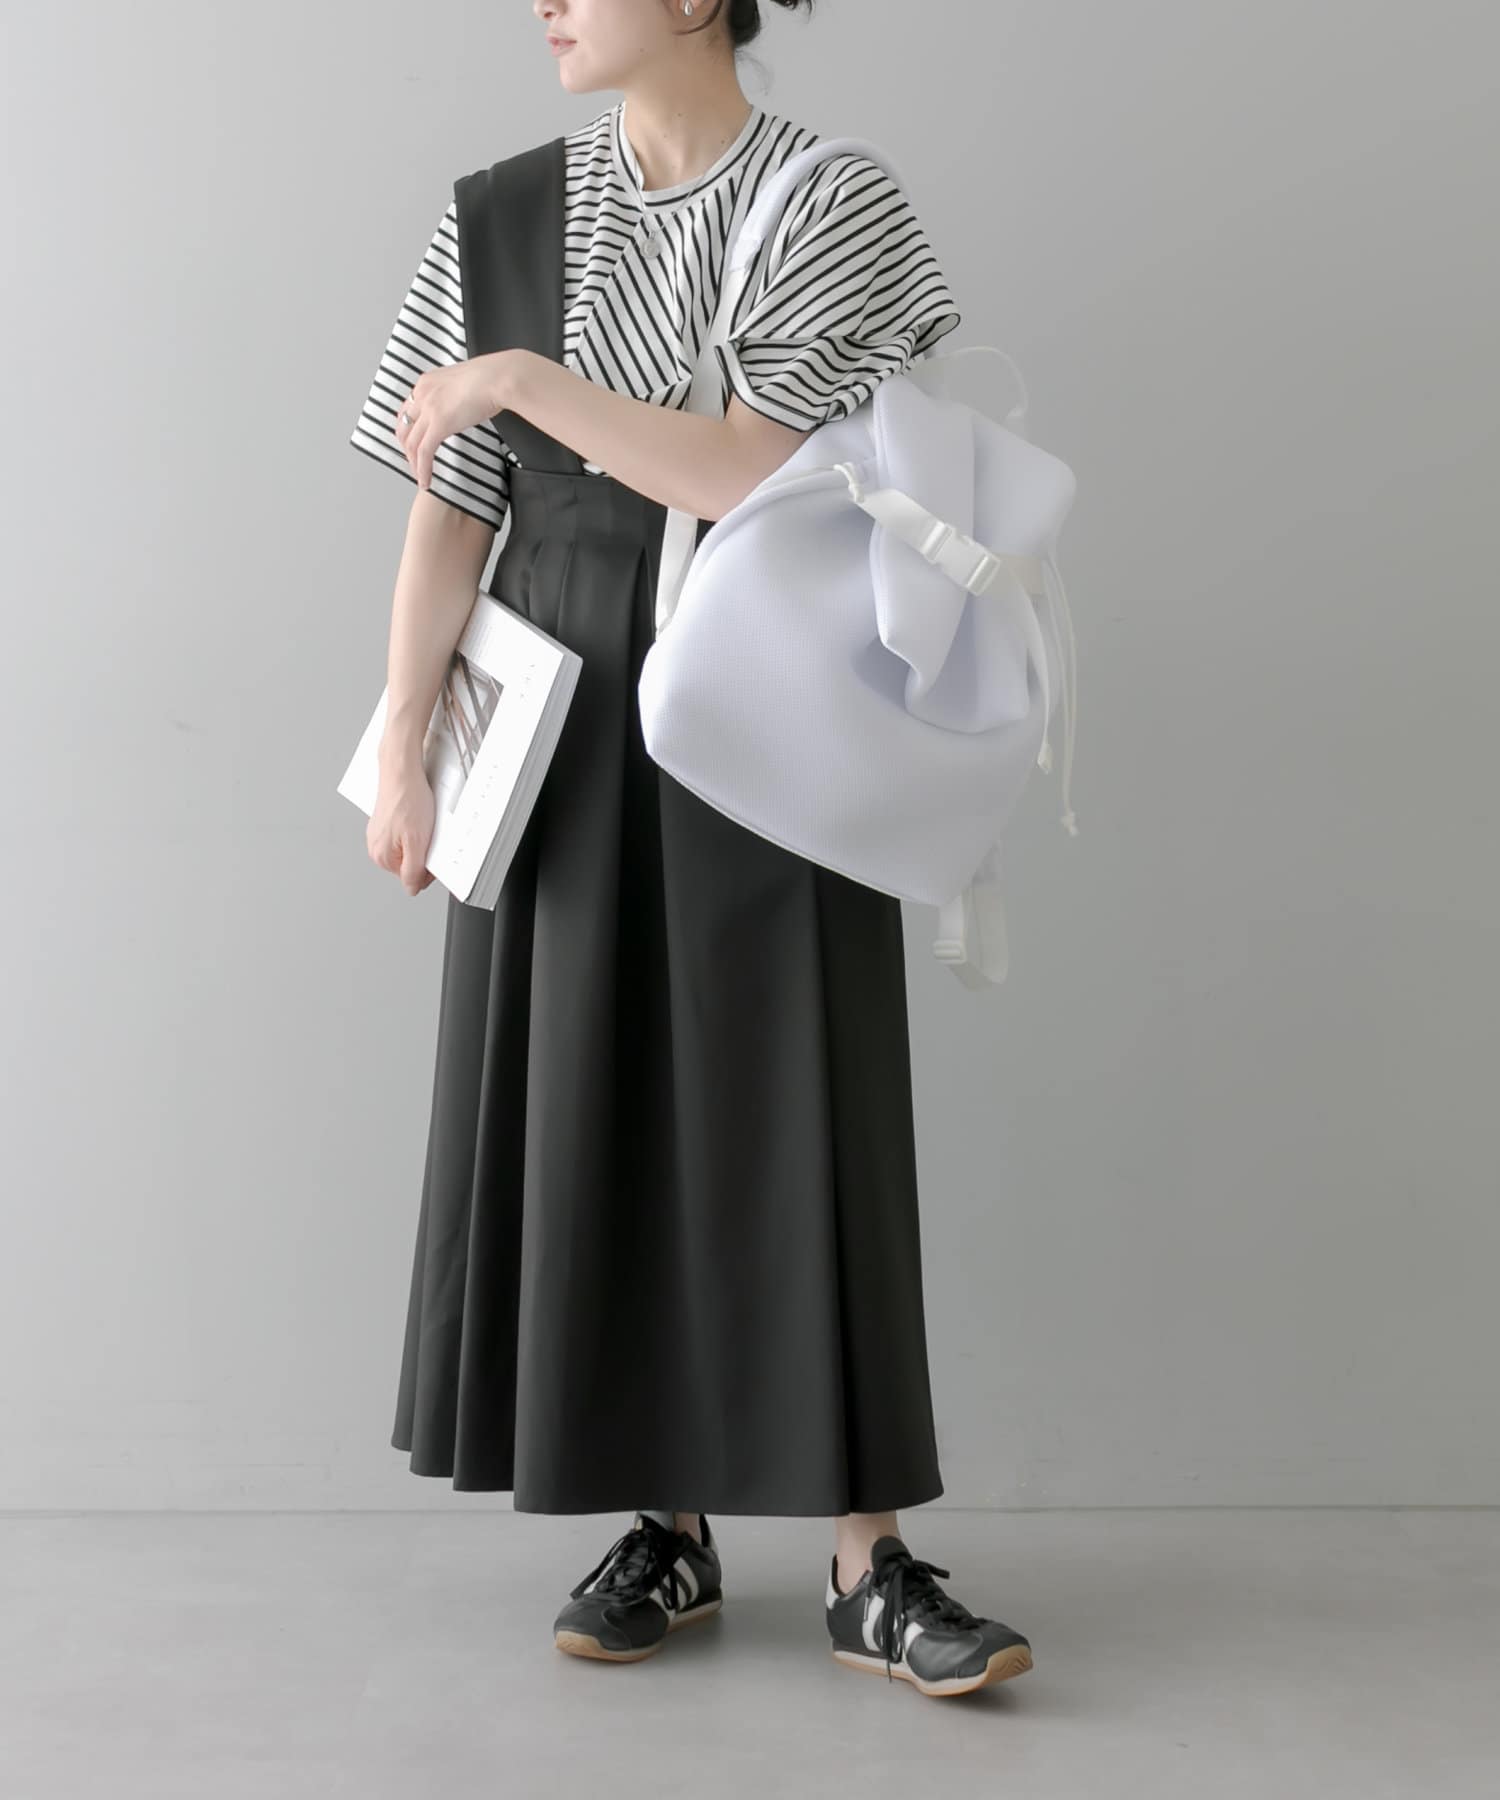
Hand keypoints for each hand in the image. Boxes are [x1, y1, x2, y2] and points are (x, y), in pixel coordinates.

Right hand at [367, 749, 437, 895]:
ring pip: (408, 849)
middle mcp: (376, 847)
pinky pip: (405, 835)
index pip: (410, 879)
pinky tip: (418, 818)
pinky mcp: (385, 823)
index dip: (427, 869)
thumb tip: (411, 889)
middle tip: (429, 836)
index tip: (433, 854)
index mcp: (381, 856)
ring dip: (420, 841)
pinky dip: (415, 830)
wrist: (401, 771)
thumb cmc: (408, 800)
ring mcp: (379, 834)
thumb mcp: (417, 841)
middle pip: (409, 864)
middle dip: (423, 854)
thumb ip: (413, 870)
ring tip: (422, 824)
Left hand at [393, 352, 515, 491]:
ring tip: (420, 478)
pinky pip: (424, 453)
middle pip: (404, 428)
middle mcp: (422, 394)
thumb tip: (461, 405)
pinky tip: (426, 481)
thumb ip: (454, 395)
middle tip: (414, 464)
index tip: (414, 443)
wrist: (500, 377)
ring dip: (414, 464)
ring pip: (411, 443)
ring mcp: (429, 409)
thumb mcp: (463, 384)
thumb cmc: (493, 378)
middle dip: (407, 449)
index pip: (407, 409)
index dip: (408, 430)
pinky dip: (423, 470)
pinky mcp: (439, 424)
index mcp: (427, 382)